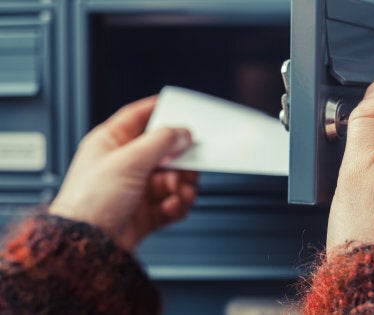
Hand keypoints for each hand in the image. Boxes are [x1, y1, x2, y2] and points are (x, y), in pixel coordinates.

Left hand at [50, 96, 198, 251]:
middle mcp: (123, 165)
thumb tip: (182, 133)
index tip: (180, 106)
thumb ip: (161, 142)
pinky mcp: (144, 214)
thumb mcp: (129, 161)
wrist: (87, 246)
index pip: (137, 118)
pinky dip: (179, 204)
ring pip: (171, 179)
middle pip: (162, 152)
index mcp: (110, 144)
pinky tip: (177, 204)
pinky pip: (171, 203)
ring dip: (183, 184)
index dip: (158, 109)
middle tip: (192, 161)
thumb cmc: (90, 202)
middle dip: (180, 159)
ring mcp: (134, 190)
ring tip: (184, 189)